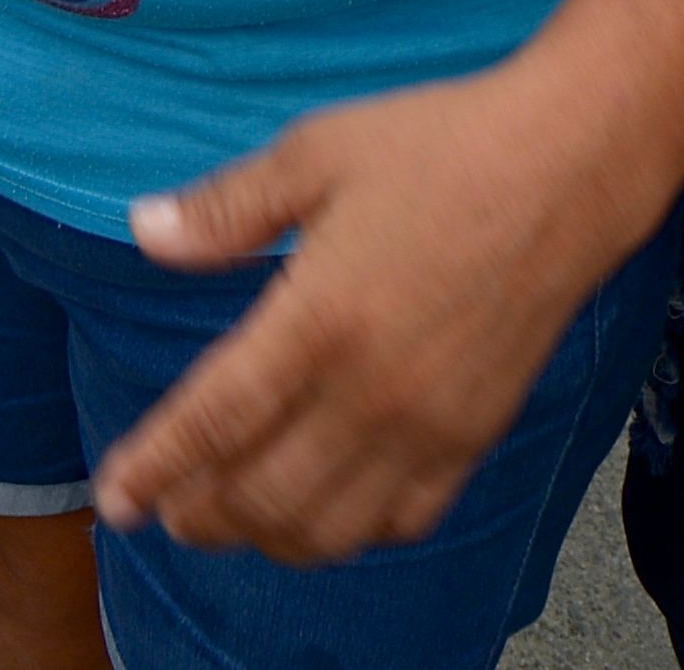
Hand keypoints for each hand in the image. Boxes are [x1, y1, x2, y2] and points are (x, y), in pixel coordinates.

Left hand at [96, 56, 654, 561]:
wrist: (568, 166)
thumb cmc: (439, 147)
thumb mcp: (316, 152)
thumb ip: (226, 209)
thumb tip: (145, 230)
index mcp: (319, 318)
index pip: (214, 420)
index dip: (155, 467)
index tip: (115, 499)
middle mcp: (370, 389)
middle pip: (261, 496)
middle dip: (200, 516)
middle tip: (168, 506)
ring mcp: (428, 423)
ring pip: (328, 528)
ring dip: (266, 536)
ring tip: (234, 514)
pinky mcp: (476, 434)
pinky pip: (403, 521)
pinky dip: (351, 531)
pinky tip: (325, 505)